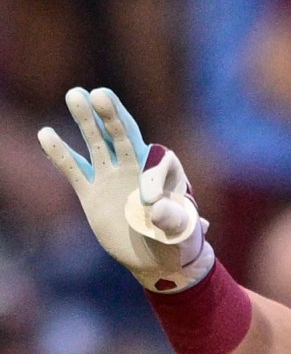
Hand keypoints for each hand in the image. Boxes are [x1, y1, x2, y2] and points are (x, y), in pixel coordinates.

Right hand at [37, 86, 212, 292]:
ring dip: (86, 121)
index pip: (156, 162)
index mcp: (165, 171)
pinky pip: (75, 170)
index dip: (152, 179)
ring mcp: (112, 177)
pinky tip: (46, 134)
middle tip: (99, 95)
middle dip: (112, 116)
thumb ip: (173, 218)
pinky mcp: (92, 193)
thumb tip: (155, 207)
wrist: (157, 258)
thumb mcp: (182, 232)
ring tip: (74, 94)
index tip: (151, 204)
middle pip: (123, 135)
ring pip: (97, 144)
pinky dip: (61, 154)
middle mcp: (136, 166)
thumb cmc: (178, 241)